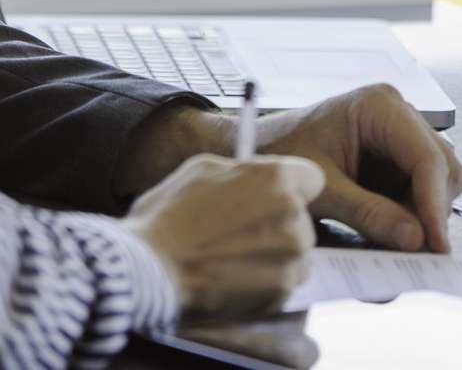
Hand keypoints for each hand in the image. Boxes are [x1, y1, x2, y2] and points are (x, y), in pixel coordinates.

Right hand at [124, 153, 323, 316]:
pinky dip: (265, 281)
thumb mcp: (201, 170)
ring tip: (234, 256)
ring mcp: (290, 257)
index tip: (275, 196)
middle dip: (277, 222)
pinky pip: (283, 281)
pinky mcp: (281, 292)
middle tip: (241, 230)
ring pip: (296, 252)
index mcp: (276, 178)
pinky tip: (234, 277)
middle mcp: (292, 215)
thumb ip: (240, 170)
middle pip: (301, 217)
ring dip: (274, 254)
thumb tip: (252, 173)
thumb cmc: (169, 217)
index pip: (311, 178)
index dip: (292, 187)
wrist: (149, 269)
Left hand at [253, 84, 461, 252]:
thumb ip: (367, 213)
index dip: (434, 203)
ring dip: (422, 213)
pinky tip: (385, 226)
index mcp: (379, 106)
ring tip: (389, 237)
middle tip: (412, 249)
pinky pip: (422, 187)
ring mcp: (400, 134)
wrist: (261, 148)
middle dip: (430, 209)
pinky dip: (411, 212)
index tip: (435, 243)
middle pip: (442, 166)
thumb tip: (414, 239)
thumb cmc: (283, 154)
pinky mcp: (396, 155)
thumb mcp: (322, 189)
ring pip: (439, 179)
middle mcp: (397, 113)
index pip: (426, 156)